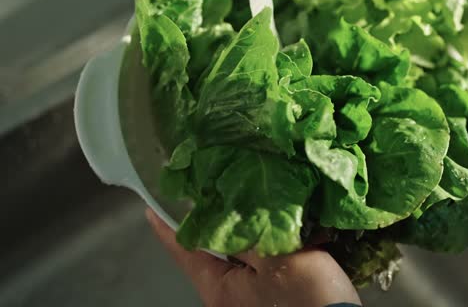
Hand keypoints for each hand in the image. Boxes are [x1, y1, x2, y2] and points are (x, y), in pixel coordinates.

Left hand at [146, 209, 360, 306]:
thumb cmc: (306, 299)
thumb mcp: (276, 258)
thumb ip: (249, 230)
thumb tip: (228, 206)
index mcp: (219, 287)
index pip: (184, 250)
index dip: (167, 226)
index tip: (150, 206)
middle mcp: (230, 293)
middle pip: (215, 248)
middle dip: (219, 217)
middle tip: (218, 183)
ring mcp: (254, 295)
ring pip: (244, 251)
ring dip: (253, 226)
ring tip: (258, 194)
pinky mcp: (278, 292)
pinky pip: (267, 258)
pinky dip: (274, 239)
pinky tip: (290, 222)